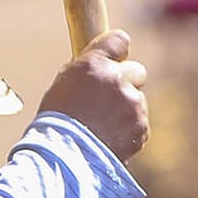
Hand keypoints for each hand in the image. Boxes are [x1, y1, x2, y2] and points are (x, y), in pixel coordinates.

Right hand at [41, 30, 147, 159]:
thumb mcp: (64, 85)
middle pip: (137, 71)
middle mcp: (117, 78)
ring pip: (137, 100)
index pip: (119, 40)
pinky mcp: (141, 126)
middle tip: (109, 99)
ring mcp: (132, 103)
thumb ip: (88, 72)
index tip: (115, 59)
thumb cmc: (56, 122)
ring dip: (126, 110)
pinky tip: (108, 138)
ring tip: (102, 127)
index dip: (117, 51)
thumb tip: (101, 68)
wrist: (64, 157)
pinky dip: (129, 130)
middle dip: (127, 82)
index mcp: (94, 63)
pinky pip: (140, 122)